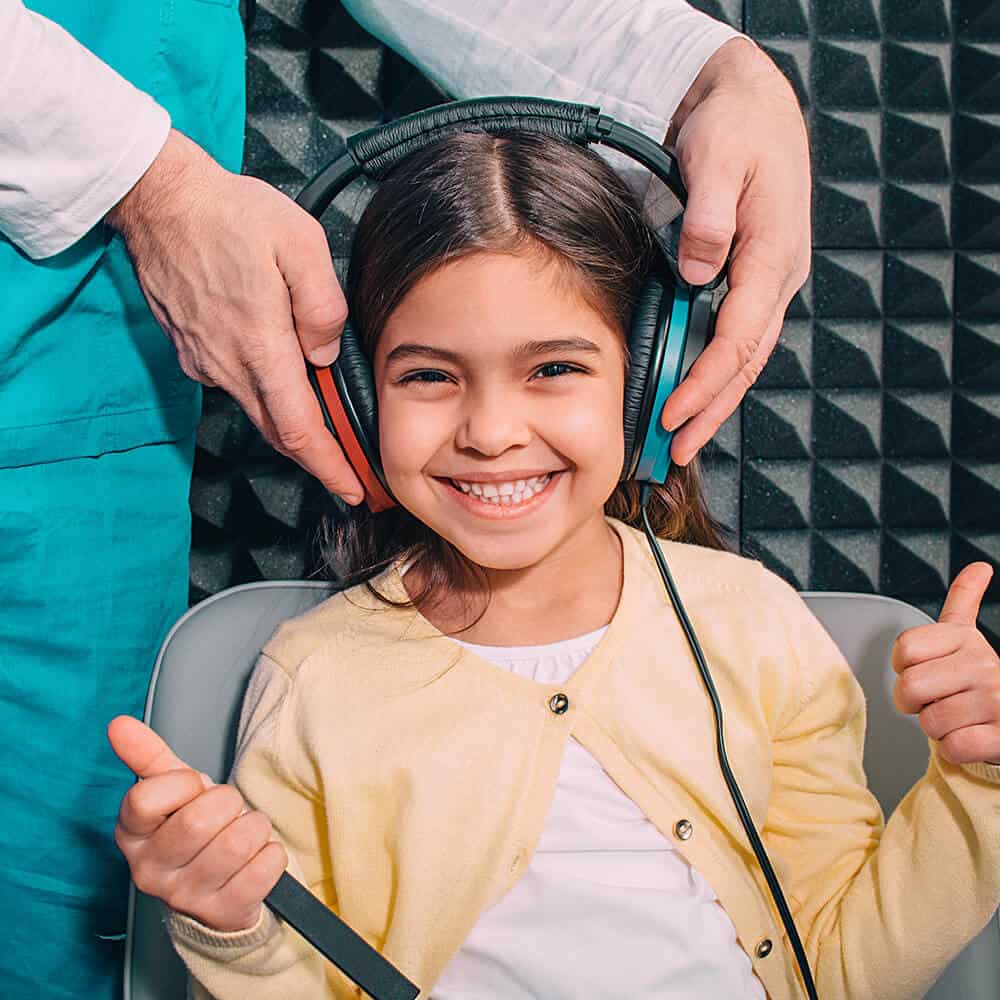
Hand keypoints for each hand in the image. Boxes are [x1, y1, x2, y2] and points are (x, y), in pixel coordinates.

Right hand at [105, 129, 364, 502]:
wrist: (159, 200)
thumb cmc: (231, 215)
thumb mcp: (300, 244)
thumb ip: (323, 305)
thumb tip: (326, 353)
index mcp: (261, 347)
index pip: (300, 430)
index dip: (330, 466)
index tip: (353, 490)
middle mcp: (229, 366)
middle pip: (279, 433)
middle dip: (317, 460)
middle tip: (350, 476)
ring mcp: (205, 362)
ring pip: (258, 412)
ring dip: (293, 429)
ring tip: (327, 433)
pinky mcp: (191, 351)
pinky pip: (236, 386)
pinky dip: (266, 397)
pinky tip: (284, 383)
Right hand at [108, 715, 286, 931]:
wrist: (216, 888)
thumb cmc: (192, 830)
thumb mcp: (170, 790)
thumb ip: (146, 755)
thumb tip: (119, 723)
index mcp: (132, 835)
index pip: (145, 799)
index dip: (181, 784)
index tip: (191, 789)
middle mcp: (149, 871)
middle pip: (198, 820)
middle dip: (227, 803)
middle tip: (225, 811)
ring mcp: (186, 897)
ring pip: (238, 841)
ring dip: (253, 827)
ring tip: (241, 833)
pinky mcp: (225, 912)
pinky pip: (266, 866)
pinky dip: (271, 852)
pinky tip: (256, 858)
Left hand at [659, 38, 811, 464]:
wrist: (751, 104)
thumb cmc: (734, 127)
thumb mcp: (718, 159)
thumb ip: (709, 215)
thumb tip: (699, 272)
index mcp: (773, 254)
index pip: (739, 335)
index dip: (706, 380)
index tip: (674, 412)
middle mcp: (777, 276)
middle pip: (746, 359)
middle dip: (712, 409)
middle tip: (678, 450)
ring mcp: (767, 279)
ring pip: (745, 354)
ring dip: (716, 399)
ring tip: (685, 439)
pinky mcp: (752, 277)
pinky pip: (736, 335)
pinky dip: (716, 370)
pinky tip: (695, 393)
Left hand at [892, 563, 999, 765]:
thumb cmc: (981, 681)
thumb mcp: (968, 637)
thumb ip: (964, 601)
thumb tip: (980, 567)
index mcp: (967, 639)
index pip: (904, 649)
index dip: (903, 667)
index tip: (923, 670)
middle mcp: (984, 665)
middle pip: (910, 687)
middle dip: (913, 702)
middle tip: (935, 701)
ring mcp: (996, 701)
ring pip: (930, 721)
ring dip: (937, 728)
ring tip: (960, 717)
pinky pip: (952, 747)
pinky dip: (954, 750)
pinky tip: (972, 737)